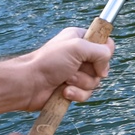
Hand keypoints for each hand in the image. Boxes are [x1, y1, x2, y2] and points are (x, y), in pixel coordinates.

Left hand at [0, 27, 114, 115]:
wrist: (29, 84)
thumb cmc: (48, 62)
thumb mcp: (77, 47)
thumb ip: (100, 52)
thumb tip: (105, 69)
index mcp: (80, 39)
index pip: (105, 44)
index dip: (104, 53)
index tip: (96, 58)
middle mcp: (79, 55)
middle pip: (102, 66)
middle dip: (89, 72)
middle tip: (73, 70)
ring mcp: (76, 73)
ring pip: (95, 82)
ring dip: (81, 83)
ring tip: (65, 80)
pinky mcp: (73, 89)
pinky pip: (86, 94)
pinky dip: (76, 94)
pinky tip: (64, 91)